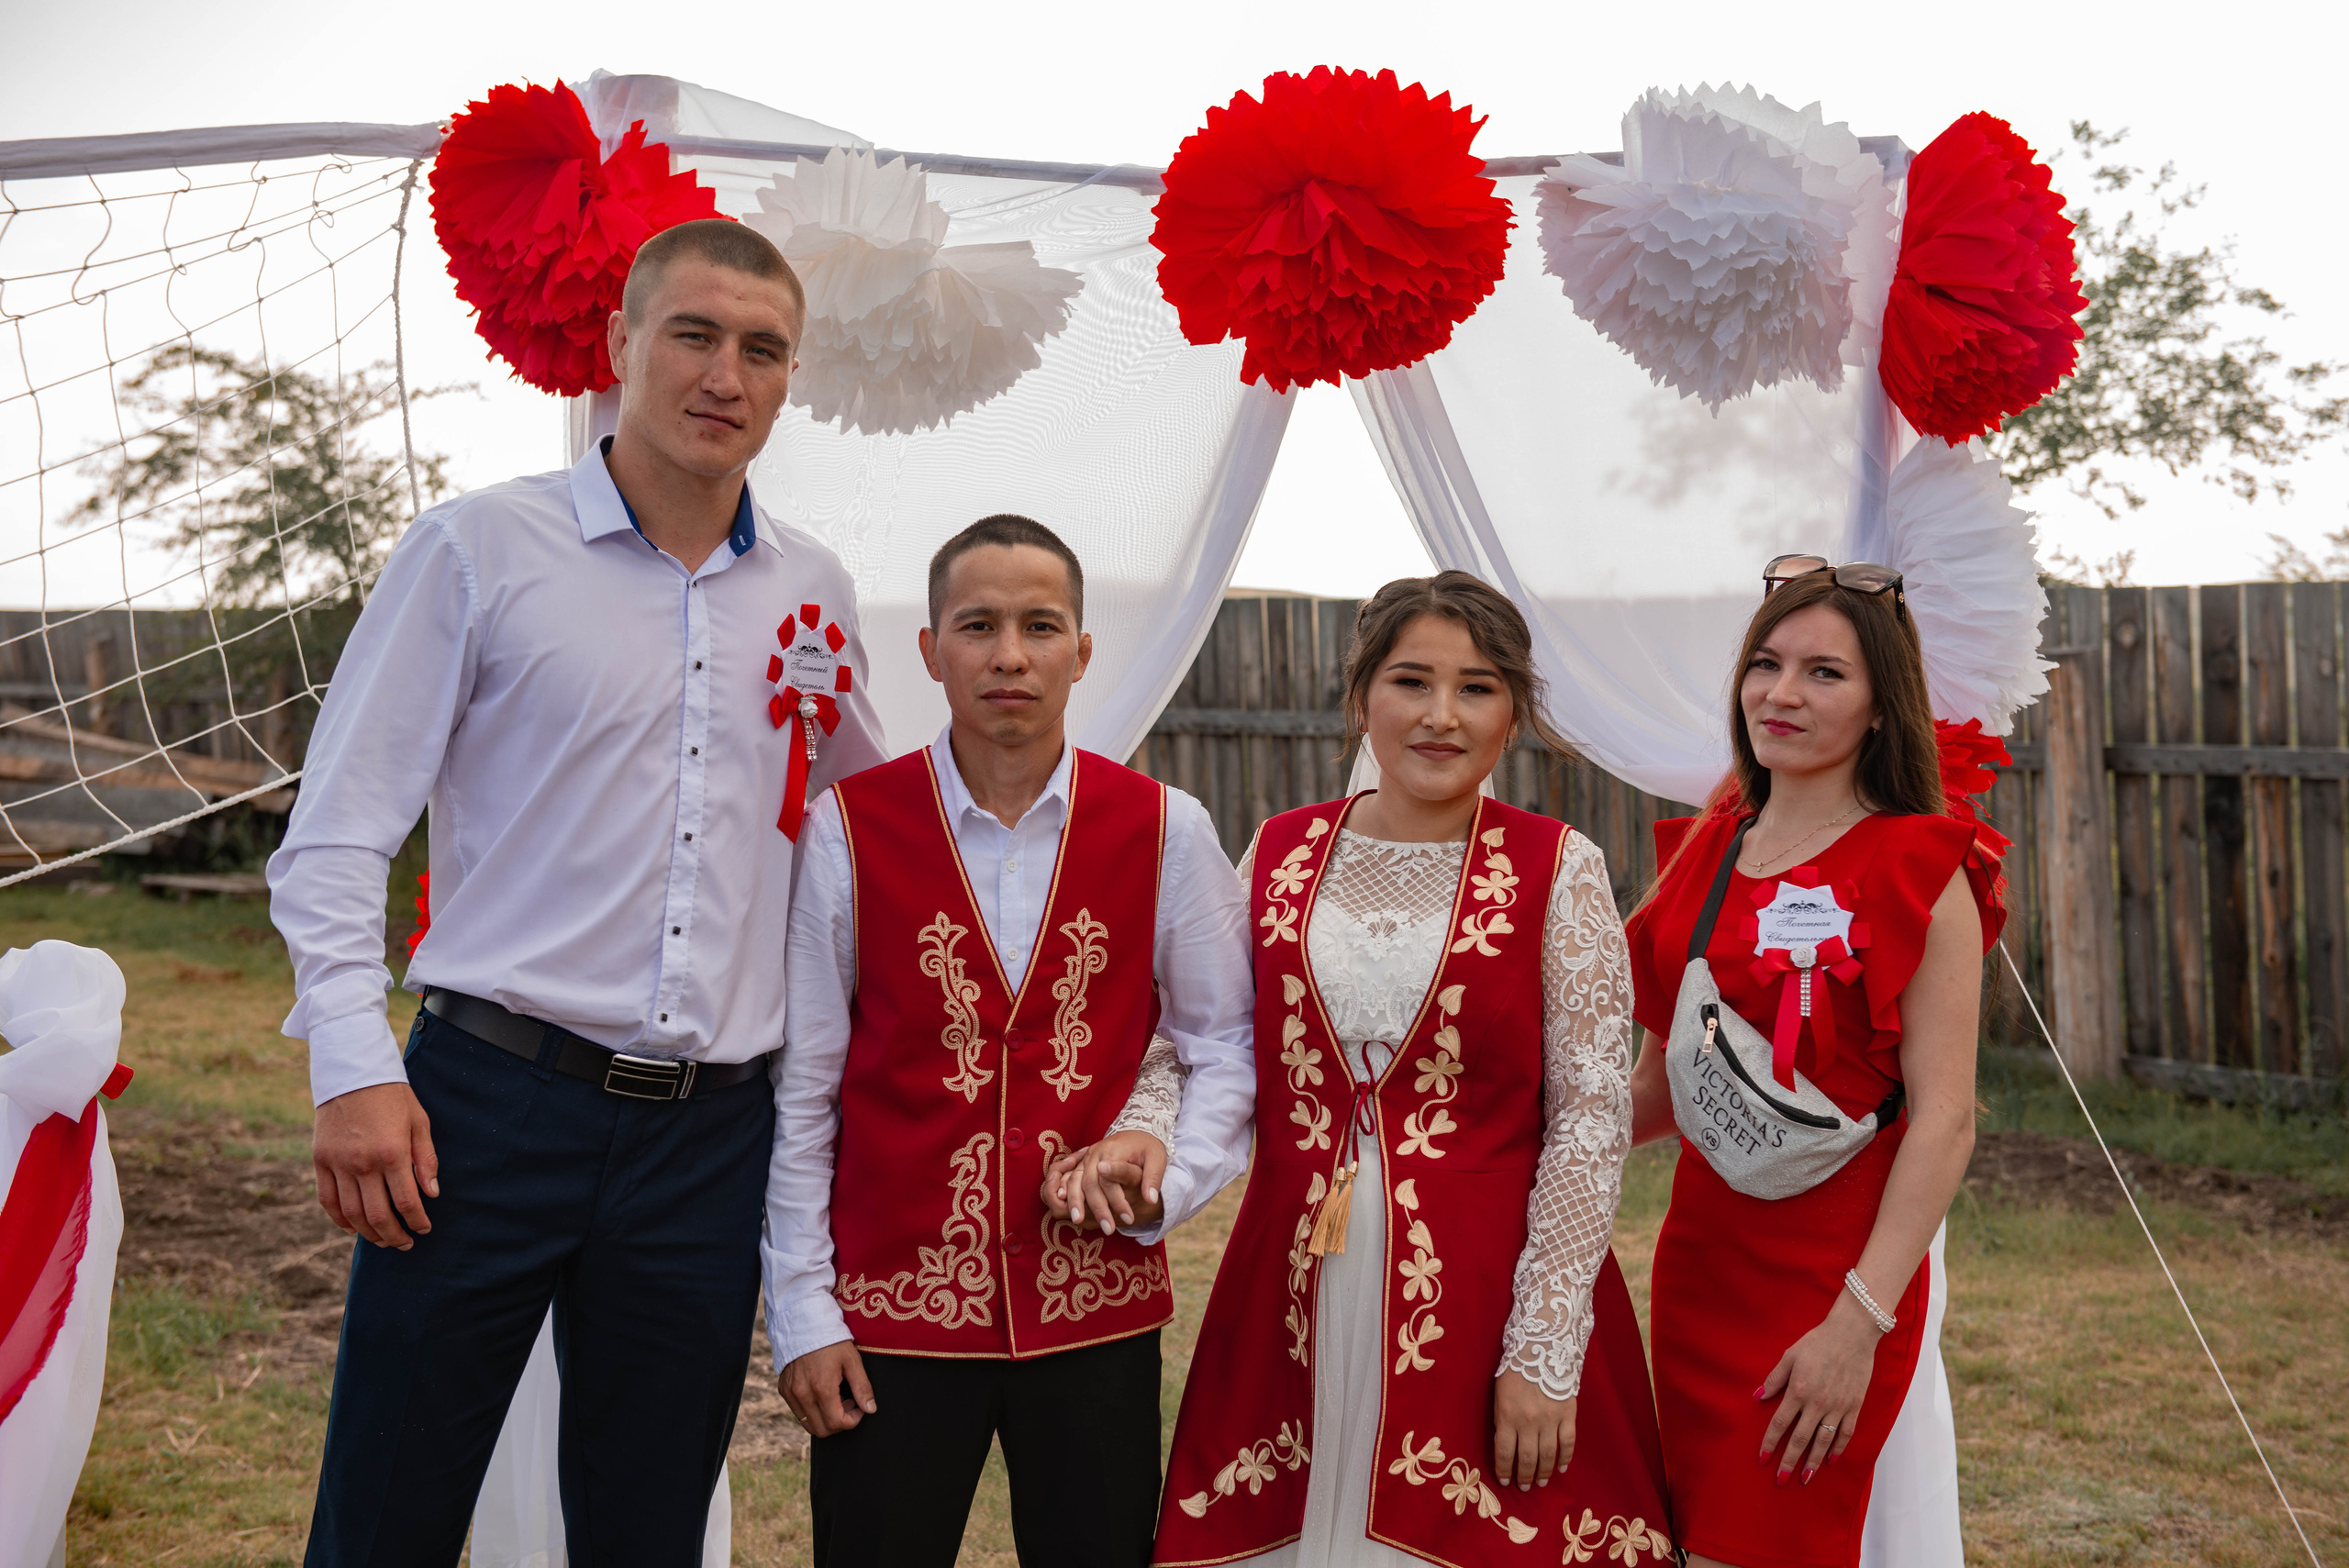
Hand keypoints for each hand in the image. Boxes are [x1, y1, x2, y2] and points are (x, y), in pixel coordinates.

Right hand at [312, 1081, 437, 1248]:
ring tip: (383, 1240)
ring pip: (351, 1214)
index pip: (406, 1202)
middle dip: (394, 1235)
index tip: (424, 1229)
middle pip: (378, 1215)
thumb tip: (432, 1194)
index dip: (417, 1221)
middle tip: (405, 1243)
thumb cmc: (393, 1097)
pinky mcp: (320, 1161)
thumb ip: (426, 1160)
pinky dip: (339, 1220)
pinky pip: (327, 1201)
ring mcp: (338, 1164)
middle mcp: (363, 1163)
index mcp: (392, 1153)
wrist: (353, 1073)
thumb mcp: (419, 1122)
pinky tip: (353, 1228)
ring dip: (368, 1233)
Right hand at [779, 1340, 876, 1436]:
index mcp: (821, 1387)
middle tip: (849, 1404)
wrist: (804, 1323)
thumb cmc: (831, 1340)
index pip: (837, 1423)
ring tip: (836, 1399)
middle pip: (822, 1430)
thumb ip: (862, 1387)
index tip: (859, 1408)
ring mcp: (790, 1393)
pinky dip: (812, 1411)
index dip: (852, 1421)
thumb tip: (870, 1409)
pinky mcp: (784, 1390)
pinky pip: (798, 1412)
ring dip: (825, 1419)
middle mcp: (802, 1394)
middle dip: (839, 1423)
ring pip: (808, 1424)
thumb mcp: (852, 1360)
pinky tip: (822, 1395)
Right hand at [1039, 1131, 1165, 1235]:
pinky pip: (1069, 1180)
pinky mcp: (1082, 1164)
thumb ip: (1153, 1178)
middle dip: (1098, 1208)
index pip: (1110, 1180)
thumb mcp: (1157, 1158)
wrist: (1136, 1132)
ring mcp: (1086, 1159)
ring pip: (1074, 1182)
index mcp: (1112, 1151)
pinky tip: (1069, 1210)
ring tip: (1079, 1223)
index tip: (1130, 1218)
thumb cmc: (1147, 1147)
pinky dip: (1068, 1195)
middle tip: (1109, 1230)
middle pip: (1090, 1184)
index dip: (1118, 1201)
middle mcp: (1094, 1154)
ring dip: (1075, 1203)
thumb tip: (1150, 1200)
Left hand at [1491, 1369, 1576, 1490]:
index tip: (1504, 1481)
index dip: (1504, 1470)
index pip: (1504, 1452)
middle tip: (1524, 1487)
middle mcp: (1528, 1422)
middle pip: (1526, 1458)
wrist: (1542, 1347)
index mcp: (1507, 1416)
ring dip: (1543, 1472)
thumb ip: (1502, 1419)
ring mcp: (1550, 1420)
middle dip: (1524, 1476)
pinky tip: (1562, 1468)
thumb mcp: (1499, 1394)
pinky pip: (1568, 1443)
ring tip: (1540, 1482)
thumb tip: (1504, 1444)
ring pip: (1547, 1455)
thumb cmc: (1515, 1370)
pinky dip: (1566, 1458)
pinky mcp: (1568, 1415)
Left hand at [1756, 1292, 1880, 1485]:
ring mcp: (1838, 1408)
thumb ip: (1774, 1379)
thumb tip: (1757, 1398)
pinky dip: (1838, 1449)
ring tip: (1804, 1479)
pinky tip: (1830, 1461)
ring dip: (1812, 1462)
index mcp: (1798, 1391)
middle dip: (1789, 1462)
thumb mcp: (1790, 1356)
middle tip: (1780, 1480)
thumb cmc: (1817, 1342)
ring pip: (1823, 1442)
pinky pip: (1845, 1434)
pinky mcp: (1854, 1407)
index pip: (1780, 1424)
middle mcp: (1817, 1404)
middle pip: (1800, 1440)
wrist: (1851, 1334)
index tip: (1762, 1459)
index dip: (1770, 1443)